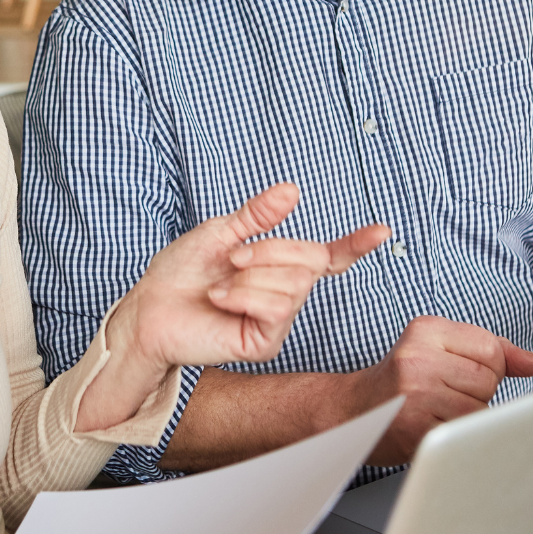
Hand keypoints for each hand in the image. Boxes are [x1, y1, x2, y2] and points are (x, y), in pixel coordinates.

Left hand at [75, 184, 388, 431]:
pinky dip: (243, 295)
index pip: (326, 257)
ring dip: (251, 275)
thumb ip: (257, 216)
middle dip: (270, 250)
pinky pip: (276, 308)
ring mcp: (276, 320)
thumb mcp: (219, 233)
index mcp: (276, 266)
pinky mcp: (265, 342)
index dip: (355, 245)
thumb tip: (292, 192)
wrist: (150, 311)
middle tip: (232, 258)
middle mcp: (283, 293)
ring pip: (293, 284)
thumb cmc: (179, 275)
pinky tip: (220, 300)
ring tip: (221, 283)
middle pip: (310, 260)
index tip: (382, 230)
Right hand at [350, 315, 532, 465]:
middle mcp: (419, 357)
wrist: (351, 411)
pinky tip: (432, 426)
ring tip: (438, 411)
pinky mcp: (416, 427)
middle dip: (477, 394)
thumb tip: (530, 362)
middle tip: (444, 395)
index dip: (488, 369)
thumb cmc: (399, 381)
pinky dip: (455, 435)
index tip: (463, 376)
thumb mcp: (437, 349)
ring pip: (480, 409)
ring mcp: (416, 393)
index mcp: (426, 330)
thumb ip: (488, 351)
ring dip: (467, 417)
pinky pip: (463, 433)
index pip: (491, 349)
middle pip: (488, 380)